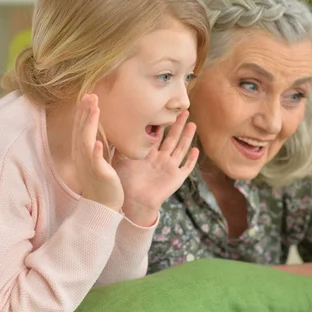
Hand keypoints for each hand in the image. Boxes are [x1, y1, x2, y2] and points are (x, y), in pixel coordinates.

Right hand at [72, 94, 123, 210]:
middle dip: (85, 112)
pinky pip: (95, 162)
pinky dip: (95, 152)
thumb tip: (105, 131)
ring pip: (86, 141)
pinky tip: (98, 143)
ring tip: (94, 109)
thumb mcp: (100, 159)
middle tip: (90, 94)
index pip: (82, 128)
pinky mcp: (99, 174)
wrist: (103, 205)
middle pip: (81, 130)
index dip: (84, 112)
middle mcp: (82, 156)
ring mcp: (89, 165)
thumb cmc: (103, 181)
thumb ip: (100, 144)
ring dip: (89, 124)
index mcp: (84, 151)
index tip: (89, 96)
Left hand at [112, 111, 197, 226]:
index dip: (162, 123)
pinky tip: (196, 150)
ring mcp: (170, 168)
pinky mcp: (176, 178)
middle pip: (172, 138)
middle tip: (184, 110)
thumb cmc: (125, 183)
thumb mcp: (122, 160)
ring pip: (181, 148)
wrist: (133, 202)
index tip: (165, 109)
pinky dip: (191, 159)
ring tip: (192, 124)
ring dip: (187, 137)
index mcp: (149, 154)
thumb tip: (115, 128)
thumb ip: (122, 146)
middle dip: (178, 125)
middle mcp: (161, 159)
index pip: (157, 135)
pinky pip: (186, 167)